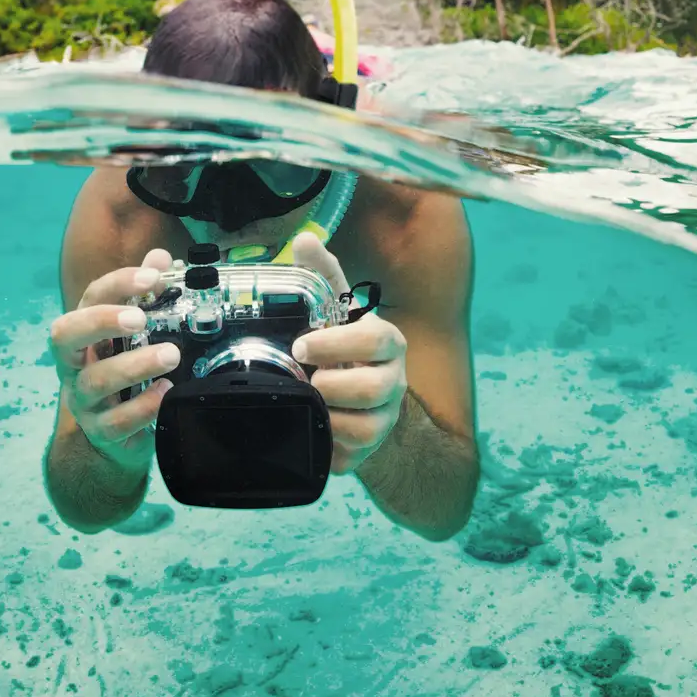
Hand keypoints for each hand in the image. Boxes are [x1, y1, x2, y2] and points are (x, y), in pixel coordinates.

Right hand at [47, 249, 181, 473]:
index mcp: (84, 332)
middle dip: (102, 321)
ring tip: (171, 355)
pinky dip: (142, 406)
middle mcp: (75, 363)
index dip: (118, 284)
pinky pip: (116, 422)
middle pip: (66, 335)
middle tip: (140, 318)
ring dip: (135, 365)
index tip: (152, 277)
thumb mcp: (133, 333)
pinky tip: (166, 392)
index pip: (90, 298)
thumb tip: (161, 258)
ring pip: (96, 380)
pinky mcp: (100, 431)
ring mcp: (83, 399)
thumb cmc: (125, 370)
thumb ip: (145, 294)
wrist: (118, 434)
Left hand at [289, 232, 406, 473]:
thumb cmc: (340, 348)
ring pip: (364, 428)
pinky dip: (327, 445)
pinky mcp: (371, 450)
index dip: (336, 344)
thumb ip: (322, 276)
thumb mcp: (333, 311)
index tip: (301, 347)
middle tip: (304, 379)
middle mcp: (395, 381)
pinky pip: (350, 456)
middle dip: (330, 386)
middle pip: (371, 389)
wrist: (355, 401)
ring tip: (308, 404)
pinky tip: (313, 430)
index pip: (376, 340)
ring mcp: (386, 418)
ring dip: (327, 417)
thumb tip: (304, 239)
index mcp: (388, 343)